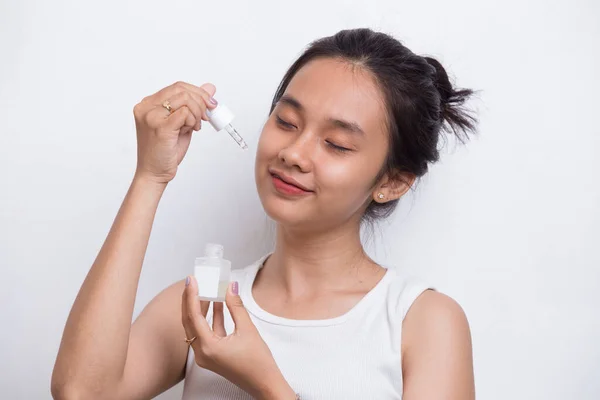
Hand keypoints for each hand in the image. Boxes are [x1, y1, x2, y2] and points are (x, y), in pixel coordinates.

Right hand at [133, 81, 217, 183]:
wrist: (154, 172)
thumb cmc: (166, 151)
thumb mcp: (182, 123)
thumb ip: (193, 105)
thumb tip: (210, 88)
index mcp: (149, 104)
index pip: (177, 87)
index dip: (197, 93)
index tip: (210, 105)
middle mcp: (146, 107)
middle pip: (181, 89)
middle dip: (201, 101)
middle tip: (206, 116)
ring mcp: (151, 116)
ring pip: (184, 99)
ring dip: (197, 112)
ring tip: (195, 126)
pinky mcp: (160, 127)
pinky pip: (185, 113)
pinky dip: (193, 120)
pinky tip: (190, 130)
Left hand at [182, 277, 295, 398]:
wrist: (265, 384)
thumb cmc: (258, 363)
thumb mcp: (248, 330)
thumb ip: (236, 307)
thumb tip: (230, 288)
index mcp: (208, 348)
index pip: (193, 316)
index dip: (191, 295)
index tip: (191, 280)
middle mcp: (202, 353)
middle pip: (189, 321)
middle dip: (191, 300)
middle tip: (193, 281)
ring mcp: (206, 355)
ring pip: (197, 327)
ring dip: (201, 308)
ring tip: (205, 289)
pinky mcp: (212, 355)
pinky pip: (206, 332)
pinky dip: (210, 318)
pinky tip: (217, 304)